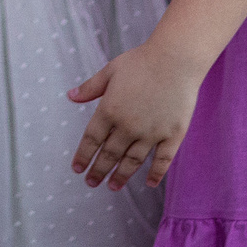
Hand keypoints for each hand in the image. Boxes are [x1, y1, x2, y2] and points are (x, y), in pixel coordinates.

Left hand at [67, 44, 199, 190]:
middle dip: (99, 170)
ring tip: (113, 187)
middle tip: (91, 183)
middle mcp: (128, 126)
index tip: (78, 169)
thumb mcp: (110, 71)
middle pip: (109, 154)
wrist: (175, 60)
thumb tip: (70, 96)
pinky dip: (156, 174)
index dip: (83, 156)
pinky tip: (150, 183)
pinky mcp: (172, 135)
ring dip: (121, 176)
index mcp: (109, 110)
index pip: (92, 140)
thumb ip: (90, 88)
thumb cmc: (141, 62)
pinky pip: (163, 160)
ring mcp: (151, 133)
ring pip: (133, 161)